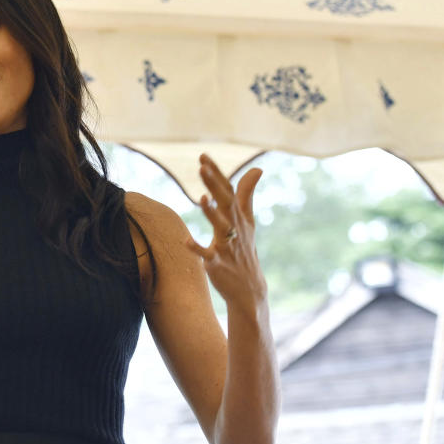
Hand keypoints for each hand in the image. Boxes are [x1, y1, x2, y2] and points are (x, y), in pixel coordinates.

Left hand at [185, 154, 266, 306]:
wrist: (248, 287)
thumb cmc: (244, 250)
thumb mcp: (247, 221)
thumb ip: (246, 194)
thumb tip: (257, 168)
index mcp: (238, 217)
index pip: (228, 191)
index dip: (216, 174)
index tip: (203, 156)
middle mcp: (234, 229)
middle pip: (225, 204)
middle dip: (214, 185)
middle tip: (202, 167)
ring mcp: (227, 247)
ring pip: (221, 228)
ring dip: (212, 213)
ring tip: (203, 198)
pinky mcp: (218, 264)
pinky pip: (208, 256)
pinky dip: (198, 249)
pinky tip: (185, 240)